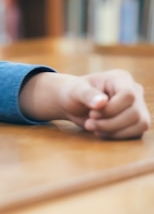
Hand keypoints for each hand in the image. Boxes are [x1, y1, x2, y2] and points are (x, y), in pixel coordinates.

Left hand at [20, 70, 150, 139]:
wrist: (72, 104)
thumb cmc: (73, 93)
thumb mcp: (75, 91)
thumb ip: (87, 94)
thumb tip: (101, 102)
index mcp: (120, 78)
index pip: (128, 95)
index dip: (111, 109)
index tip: (92, 113)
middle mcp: (134, 91)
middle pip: (134, 112)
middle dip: (109, 123)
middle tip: (88, 123)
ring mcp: (138, 106)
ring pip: (140, 124)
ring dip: (114, 131)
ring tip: (93, 127)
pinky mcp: (137, 121)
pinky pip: (137, 132)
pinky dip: (118, 136)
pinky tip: (101, 132)